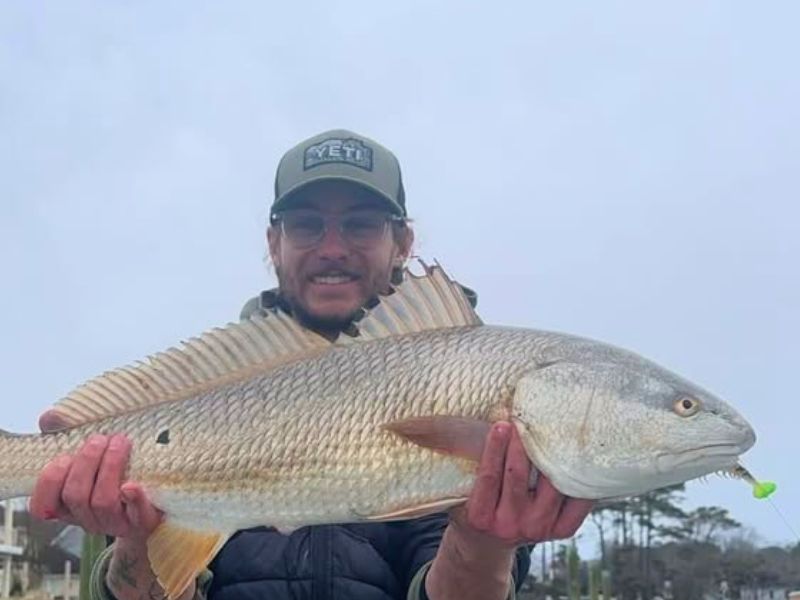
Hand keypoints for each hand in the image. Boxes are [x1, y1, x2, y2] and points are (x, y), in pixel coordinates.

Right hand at [29, 409, 160, 540]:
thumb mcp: (88, 459)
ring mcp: (115, 522)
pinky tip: (133, 485)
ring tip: (119, 442)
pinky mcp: (143, 521)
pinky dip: (135, 498)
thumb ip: (65, 438)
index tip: (64, 457)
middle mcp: (88, 519)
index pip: (43, 506)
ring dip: (110, 467)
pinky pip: (137, 514)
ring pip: (102, 501)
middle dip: (86, 463)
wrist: (156, 503)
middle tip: (99, 440)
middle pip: (76, 496)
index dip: (49, 482)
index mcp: (69, 508)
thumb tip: (48, 418)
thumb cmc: (114, 476)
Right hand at [450, 421, 592, 549]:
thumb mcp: (463, 490)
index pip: (488, 476)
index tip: (501, 424)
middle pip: (518, 477)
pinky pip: (576, 502)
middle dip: (522, 444)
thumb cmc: (476, 503)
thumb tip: (495, 421)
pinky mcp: (560, 531)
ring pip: (550, 486)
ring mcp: (536, 529)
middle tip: (528, 419)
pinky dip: (580, 479)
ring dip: (553, 456)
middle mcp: (508, 526)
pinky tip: (580, 457)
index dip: (495, 448)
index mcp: (480, 516)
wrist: (490, 541)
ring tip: (556, 430)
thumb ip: (475, 464)